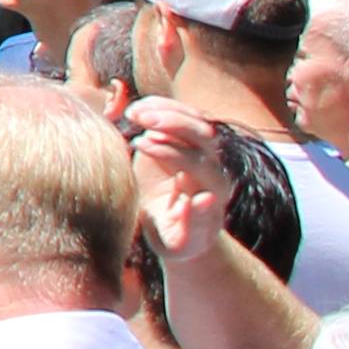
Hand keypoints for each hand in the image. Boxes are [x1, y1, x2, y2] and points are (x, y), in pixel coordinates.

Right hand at [125, 103, 232, 259]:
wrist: (179, 226)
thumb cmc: (175, 237)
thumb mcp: (179, 241)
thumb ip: (192, 223)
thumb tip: (203, 199)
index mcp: (214, 190)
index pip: (198, 162)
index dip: (170, 151)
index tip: (139, 144)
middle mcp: (215, 166)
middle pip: (204, 135)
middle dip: (173, 123)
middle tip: (139, 118)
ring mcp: (204, 150)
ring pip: (195, 119)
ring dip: (166, 110)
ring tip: (134, 110)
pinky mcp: (189, 139)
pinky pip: (182, 114)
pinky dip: (160, 107)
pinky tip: (136, 108)